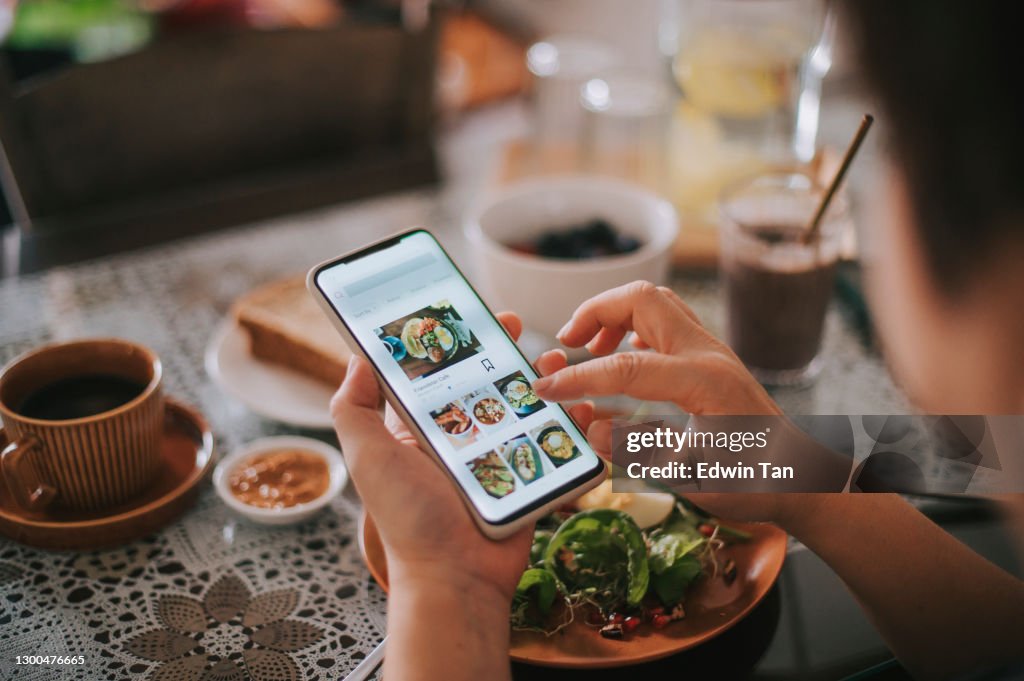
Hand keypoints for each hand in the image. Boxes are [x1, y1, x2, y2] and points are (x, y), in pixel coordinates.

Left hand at [331, 312, 593, 601]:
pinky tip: (581, 404)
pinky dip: (570, 422)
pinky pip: (552, 442)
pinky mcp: (527, 477)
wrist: (456, 578)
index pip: (438, 372)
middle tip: (516, 325)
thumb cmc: (408, 519)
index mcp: (421, 428)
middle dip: (503, 348)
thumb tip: (358, 357)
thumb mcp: (368, 457)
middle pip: (487, 381)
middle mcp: (460, 438)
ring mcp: (497, 456)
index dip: (453, 340)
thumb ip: (355, 408)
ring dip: (541, 378)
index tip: (468, 312)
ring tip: (552, 361)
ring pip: (525, 405)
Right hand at [530, 281, 787, 522]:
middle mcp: (708, 353)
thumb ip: (638, 452)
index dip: (578, 377)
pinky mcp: (710, 357)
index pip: (626, 366)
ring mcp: (712, 350)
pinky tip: (619, 355)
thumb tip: (590, 428)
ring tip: (588, 348)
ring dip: (614, 314)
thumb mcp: (693, 479)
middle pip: (643, 298)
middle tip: (567, 342)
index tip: (544, 388)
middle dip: (595, 312)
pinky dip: (633, 326)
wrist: (802, 478)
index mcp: (703, 381)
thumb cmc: (755, 483)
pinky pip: (666, 319)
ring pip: (655, 301)